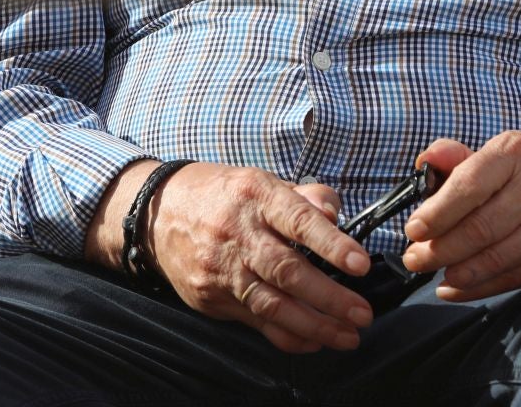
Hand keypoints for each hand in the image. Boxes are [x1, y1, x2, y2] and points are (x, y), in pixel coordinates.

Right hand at [145, 163, 375, 353]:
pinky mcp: (211, 296)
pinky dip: (288, 335)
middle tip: (363, 313)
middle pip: (287, 270)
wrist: (157, 213)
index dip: (331, 244)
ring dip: (315, 325)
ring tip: (348, 336)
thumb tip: (334, 215)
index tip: (360, 265)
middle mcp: (237, 233)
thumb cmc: (222, 195)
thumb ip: (304, 196)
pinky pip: (256, 322)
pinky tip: (313, 340)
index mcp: (255, 196)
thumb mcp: (260, 181)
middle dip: (330, 297)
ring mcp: (221, 268)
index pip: (298, 221)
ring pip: (273, 304)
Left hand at [400, 134, 520, 301]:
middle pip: (482, 227)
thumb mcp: (500, 151)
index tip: (413, 230)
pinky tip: (457, 288)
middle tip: (414, 259)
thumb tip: (424, 164)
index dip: (438, 212)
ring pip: (498, 257)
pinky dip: (483, 287)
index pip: (470, 184)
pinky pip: (518, 276)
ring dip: (459, 272)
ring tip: (432, 274)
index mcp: (514, 153)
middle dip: (441, 249)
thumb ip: (455, 157)